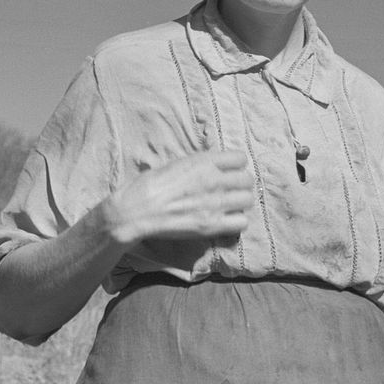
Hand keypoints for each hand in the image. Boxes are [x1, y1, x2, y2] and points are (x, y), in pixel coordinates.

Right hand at [102, 150, 254, 245]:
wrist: (135, 211)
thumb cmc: (149, 185)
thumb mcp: (177, 163)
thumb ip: (200, 164)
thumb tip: (215, 166)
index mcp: (204, 161)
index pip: (240, 158)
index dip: (236, 166)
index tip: (229, 172)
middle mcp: (214, 180)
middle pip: (247, 179)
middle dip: (241, 184)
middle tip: (230, 191)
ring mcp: (215, 203)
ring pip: (248, 200)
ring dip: (240, 203)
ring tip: (229, 206)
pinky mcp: (212, 225)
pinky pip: (242, 222)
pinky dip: (236, 222)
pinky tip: (225, 221)